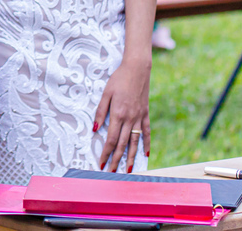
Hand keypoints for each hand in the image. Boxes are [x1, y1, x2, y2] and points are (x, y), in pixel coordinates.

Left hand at [95, 57, 150, 171]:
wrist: (137, 70)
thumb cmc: (118, 80)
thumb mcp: (106, 94)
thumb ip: (100, 112)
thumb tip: (95, 129)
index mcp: (118, 114)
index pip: (110, 139)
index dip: (105, 152)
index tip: (101, 162)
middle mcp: (130, 119)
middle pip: (122, 144)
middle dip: (116, 159)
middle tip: (112, 172)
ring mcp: (139, 118)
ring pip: (135, 142)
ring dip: (130, 156)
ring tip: (128, 169)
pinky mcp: (146, 114)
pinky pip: (146, 132)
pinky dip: (146, 144)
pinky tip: (145, 154)